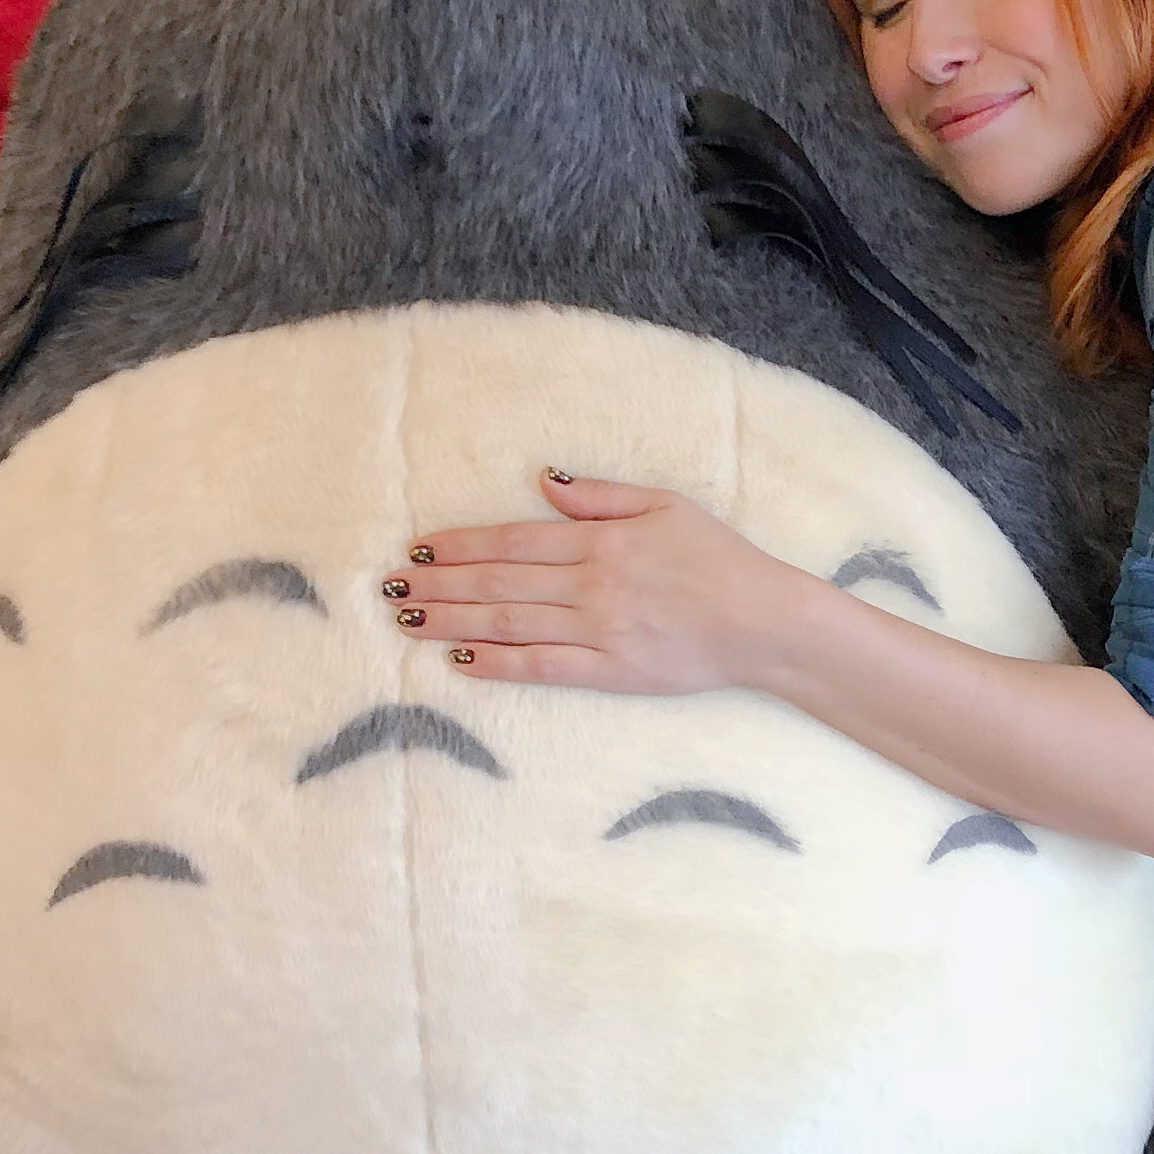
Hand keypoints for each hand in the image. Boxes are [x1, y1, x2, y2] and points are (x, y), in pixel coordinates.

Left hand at [377, 472, 808, 694]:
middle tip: (391, 588)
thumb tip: (544, 481)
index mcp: (601, 541)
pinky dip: (500, 664)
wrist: (763, 622)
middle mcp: (592, 584)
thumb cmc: (719, 559)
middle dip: (440, 584)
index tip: (419, 549)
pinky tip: (462, 662)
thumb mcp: (665, 505)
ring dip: (454, 622)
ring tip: (409, 620)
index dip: (461, 546)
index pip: (514, 542)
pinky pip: (543, 667)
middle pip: (499, 583)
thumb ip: (601, 495)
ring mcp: (599, 631)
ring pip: (510, 624)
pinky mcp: (611, 672)